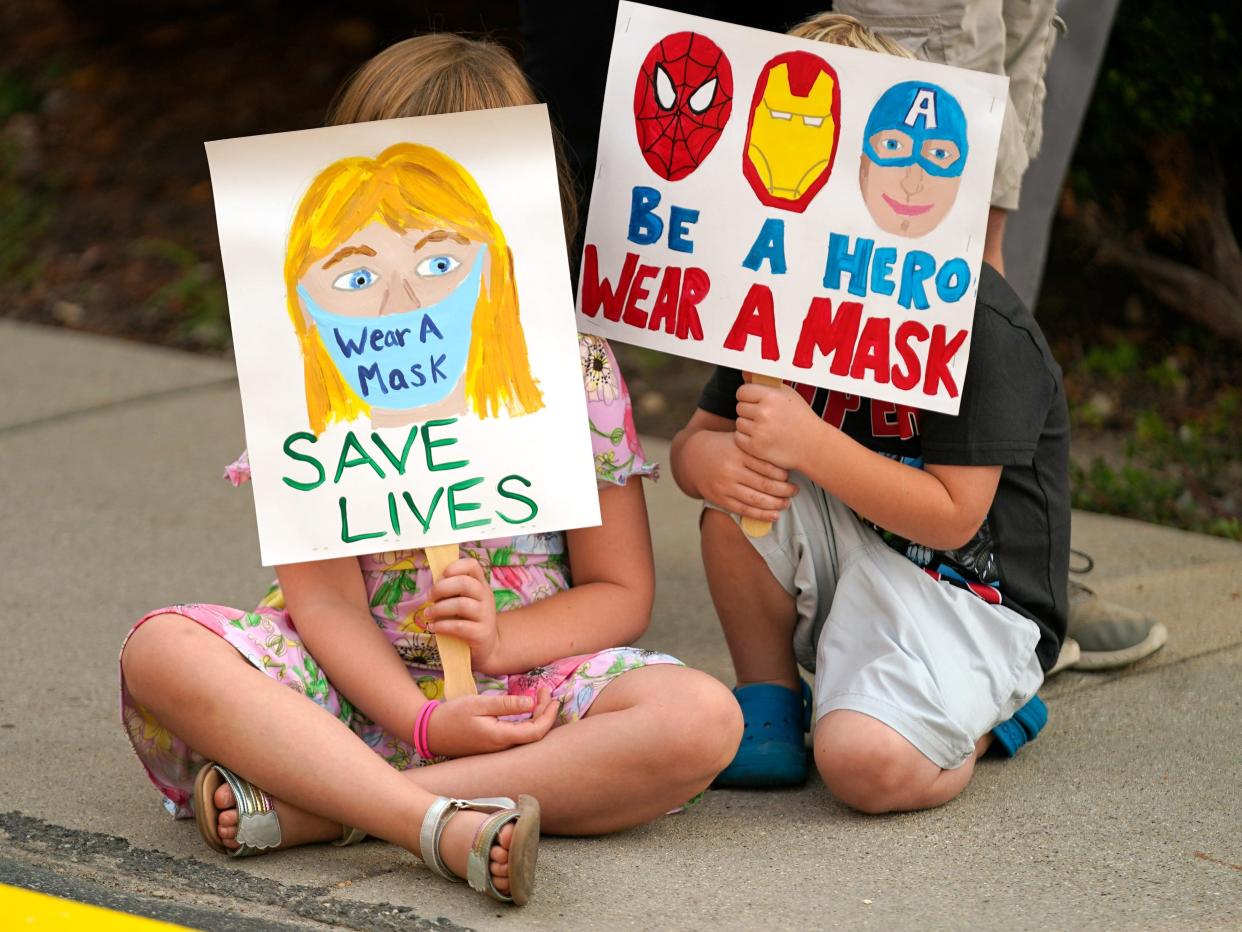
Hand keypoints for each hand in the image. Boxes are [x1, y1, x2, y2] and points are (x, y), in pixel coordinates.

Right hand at [425, 687, 558, 757]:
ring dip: (536, 716)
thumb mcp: (479, 704)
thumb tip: (530, 702)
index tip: (552, 698)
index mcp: (500, 738)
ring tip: (539, 696)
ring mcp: (497, 748)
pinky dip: (525, 721)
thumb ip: (505, 704)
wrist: (430, 731)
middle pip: (534, 734)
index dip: (548, 716)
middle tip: (545, 691)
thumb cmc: (452, 715)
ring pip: (525, 735)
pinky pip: (516, 736)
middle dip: (544, 712)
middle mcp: (502, 747)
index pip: (535, 732)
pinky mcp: (492, 746)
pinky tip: (525, 708)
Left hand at [426, 558, 501, 671]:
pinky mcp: (481, 633)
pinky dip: (442, 625)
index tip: (441, 576)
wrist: (487, 647)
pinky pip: (459, 626)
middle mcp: (486, 597)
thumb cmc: (469, 620)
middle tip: (429, 597)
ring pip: (461, 604)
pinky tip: (433, 627)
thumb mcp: (463, 601)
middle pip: (464, 583)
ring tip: (428, 614)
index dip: (455, 567)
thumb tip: (433, 584)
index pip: (472, 565)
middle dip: (441, 588)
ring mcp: (486, 615)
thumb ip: (452, 591)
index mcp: (481, 585)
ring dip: (438, 608)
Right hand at [689, 428, 797, 521]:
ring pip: (756, 499)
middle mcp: (731, 469)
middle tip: (795, 491)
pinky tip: (774, 515)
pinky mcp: (720, 499)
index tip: (791, 476)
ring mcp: (725, 486)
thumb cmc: (722, 446)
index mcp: (738, 452)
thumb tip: (785, 459)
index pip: (767, 466)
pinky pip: (744, 510)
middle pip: (764, 484)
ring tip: (787, 503)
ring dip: (776, 504)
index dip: (783, 474)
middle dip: (784, 490)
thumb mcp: (737, 439)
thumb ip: (757, 447)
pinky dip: (761, 515)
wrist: (692, 457)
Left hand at [735, 381, 822, 470]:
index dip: (748, 396)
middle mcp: (764, 413)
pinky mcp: (756, 447)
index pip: (742, 391)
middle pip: (739, 407)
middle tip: (764, 416)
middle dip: (749, 411)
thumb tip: (744, 372)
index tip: (755, 400)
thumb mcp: (787, 394)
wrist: (813, 445)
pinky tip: (761, 437)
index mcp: (771, 397)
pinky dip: (746, 438)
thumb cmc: (800, 417)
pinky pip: (738, 438)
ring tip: (765, 427)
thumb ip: (764, 383)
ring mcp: (759, 431)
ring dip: (748, 425)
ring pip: (739, 423)